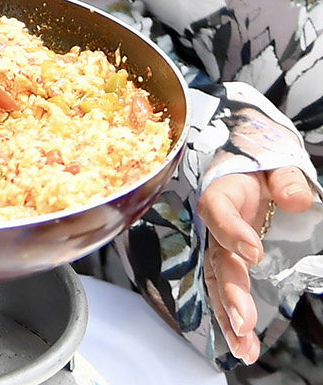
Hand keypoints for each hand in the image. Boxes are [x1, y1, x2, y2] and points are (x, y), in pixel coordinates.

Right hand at [200, 166, 316, 361]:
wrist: (251, 173)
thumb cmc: (261, 168)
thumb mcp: (276, 164)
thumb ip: (286, 178)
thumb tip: (297, 198)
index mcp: (222, 192)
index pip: (217, 210)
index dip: (232, 232)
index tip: (254, 252)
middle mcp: (215, 225)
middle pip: (216, 259)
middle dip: (230, 292)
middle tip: (244, 319)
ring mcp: (221, 249)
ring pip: (218, 285)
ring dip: (228, 318)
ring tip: (244, 347)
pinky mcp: (230, 267)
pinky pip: (226, 295)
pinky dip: (233, 323)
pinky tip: (245, 347)